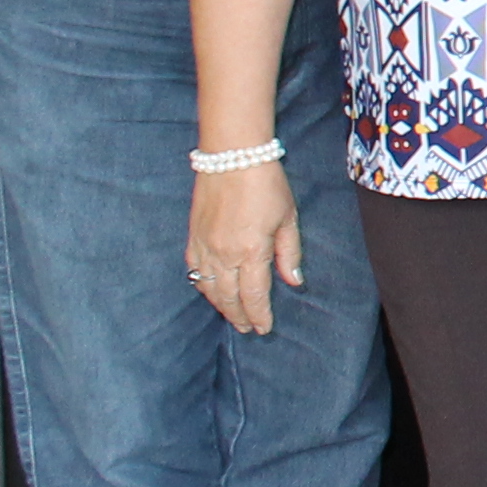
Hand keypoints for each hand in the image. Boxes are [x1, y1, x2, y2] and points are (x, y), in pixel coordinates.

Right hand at [185, 160, 303, 335]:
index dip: (259, 315)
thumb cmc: (267, 184)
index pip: (254, 295)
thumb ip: (289, 253)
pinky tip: (212, 292)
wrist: (232, 157)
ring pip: (209, 289)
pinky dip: (203, 286)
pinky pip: (194, 271)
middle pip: (229, 298)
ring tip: (233, 317)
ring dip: (221, 306)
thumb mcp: (288, 218)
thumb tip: (294, 282)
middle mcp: (224, 254)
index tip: (264, 329)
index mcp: (252, 251)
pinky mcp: (192, 238)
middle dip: (240, 317)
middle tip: (249, 329)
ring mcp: (204, 247)